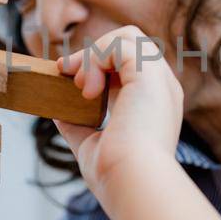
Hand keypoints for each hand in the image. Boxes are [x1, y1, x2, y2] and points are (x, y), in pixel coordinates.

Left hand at [53, 25, 183, 192]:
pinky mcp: (150, 74)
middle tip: (66, 73)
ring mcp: (160, 80)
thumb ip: (78, 124)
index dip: (99, 66)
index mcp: (154, 106)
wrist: (132, 182)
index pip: (130, 68)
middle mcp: (162, 89)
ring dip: (94, 54)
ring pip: (128, 37)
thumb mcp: (91, 144)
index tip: (69, 80)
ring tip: (78, 83)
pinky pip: (122, 44)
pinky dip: (96, 59)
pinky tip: (86, 89)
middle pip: (131, 45)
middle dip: (94, 54)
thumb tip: (58, 111)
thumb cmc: (114, 174)